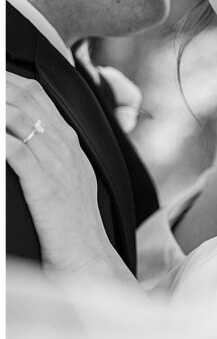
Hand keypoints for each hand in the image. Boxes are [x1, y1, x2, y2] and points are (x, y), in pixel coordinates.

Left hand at [6, 72, 116, 275]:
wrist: (87, 258)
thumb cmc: (70, 227)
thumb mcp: (66, 182)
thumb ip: (48, 157)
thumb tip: (19, 140)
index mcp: (70, 144)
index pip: (40, 97)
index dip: (12, 79)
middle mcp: (66, 147)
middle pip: (29, 100)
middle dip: (1, 83)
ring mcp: (58, 165)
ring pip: (20, 119)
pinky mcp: (45, 186)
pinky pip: (15, 152)